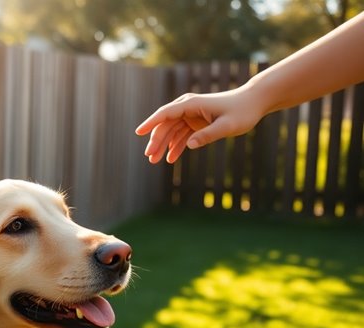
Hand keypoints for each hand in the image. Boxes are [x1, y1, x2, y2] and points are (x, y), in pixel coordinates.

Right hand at [135, 87, 266, 163]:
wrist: (254, 102)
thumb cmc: (242, 111)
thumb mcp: (227, 125)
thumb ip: (208, 135)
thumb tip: (189, 145)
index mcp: (192, 104)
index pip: (165, 113)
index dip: (151, 123)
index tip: (138, 132)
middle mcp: (188, 108)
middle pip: (166, 125)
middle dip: (156, 141)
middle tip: (150, 157)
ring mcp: (191, 115)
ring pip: (171, 131)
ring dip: (164, 145)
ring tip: (156, 161)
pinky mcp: (196, 122)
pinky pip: (181, 134)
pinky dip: (176, 146)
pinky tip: (170, 158)